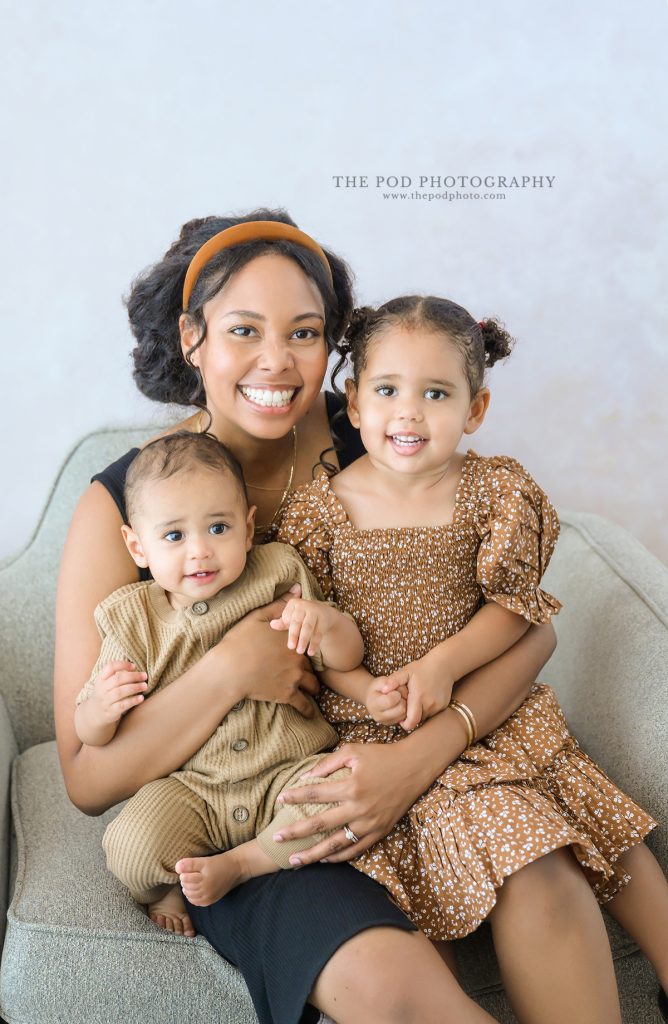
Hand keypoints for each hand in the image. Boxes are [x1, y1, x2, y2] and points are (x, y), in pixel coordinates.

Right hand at [87, 661, 147, 724]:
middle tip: (144, 676)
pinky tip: (141, 698)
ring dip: (135, 688)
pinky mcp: (110, 711)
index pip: (110, 667)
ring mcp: (105, 701)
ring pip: (120, 692)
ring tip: (145, 686)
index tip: (134, 666)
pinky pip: (122, 705)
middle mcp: (102, 689)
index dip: (123, 664)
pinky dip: (133, 701)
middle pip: (117, 679)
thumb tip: (135, 668)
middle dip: (133, 676)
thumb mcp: (106, 683)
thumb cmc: (105, 694)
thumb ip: (117, 675)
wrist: (94, 714)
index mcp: (101, 679)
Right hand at [216, 595, 319, 717]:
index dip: (306, 646)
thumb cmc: (238, 642)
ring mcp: (294, 677)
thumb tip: (298, 590)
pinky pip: (305, 705)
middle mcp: (297, 657)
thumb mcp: (257, 617)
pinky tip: (310, 713)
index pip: (307, 642)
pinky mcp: (287, 695)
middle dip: (310, 669)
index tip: (306, 650)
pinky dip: (308, 710)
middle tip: (307, 673)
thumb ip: (280, 605)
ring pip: (312, 685)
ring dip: (313, 688)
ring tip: (310, 690)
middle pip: (311, 665)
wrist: (228, 670)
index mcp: (292, 638)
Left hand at [269, 585, 337, 656]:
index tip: (284, 635)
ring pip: (308, 627)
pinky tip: (310, 652)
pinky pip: (318, 633)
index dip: (285, 626)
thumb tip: (272, 624)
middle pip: (297, 622)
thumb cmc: (302, 617)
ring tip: (299, 651)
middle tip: (291, 647)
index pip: (287, 616)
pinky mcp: (324, 619)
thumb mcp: (291, 619)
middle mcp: (305, 605)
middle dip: (293, 635)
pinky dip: (314, 644)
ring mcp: (315, 611)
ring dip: (303, 640)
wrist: (324, 613)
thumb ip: (282, 623)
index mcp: (293, 603)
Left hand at [271, 742, 420, 864]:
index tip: (279, 799)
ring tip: (294, 860)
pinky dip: (338, 857)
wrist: (414, 767)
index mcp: (351, 786)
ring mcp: (369, 823)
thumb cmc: (381, 755)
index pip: (314, 794)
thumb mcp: (353, 751)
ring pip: (336, 844)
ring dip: (313, 854)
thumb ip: (328, 763)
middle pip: (319, 825)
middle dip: (295, 833)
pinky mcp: (380, 831)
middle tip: (276, 839)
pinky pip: (355, 850)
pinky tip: (323, 859)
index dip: (294, 796)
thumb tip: (306, 777)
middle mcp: (358, 808)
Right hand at [365, 670, 408, 724]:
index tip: (395, 690)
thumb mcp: (379, 681)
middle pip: (401, 709)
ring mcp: (386, 722)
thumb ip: (386, 682)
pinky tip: (400, 704)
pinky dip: (406, 710)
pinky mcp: (393, 724)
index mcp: (373, 704)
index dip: (397, 693)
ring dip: (406, 705)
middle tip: (399, 693)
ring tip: (399, 699)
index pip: (391, 701)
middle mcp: (379, 716)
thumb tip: (392, 685)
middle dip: (403, 699)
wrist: (372, 699)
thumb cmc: (377, 688)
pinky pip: (406, 717)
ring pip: (405, 714)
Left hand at [398, 656, 454, 731]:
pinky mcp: (443, 706)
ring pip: (425, 717)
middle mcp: (430, 704)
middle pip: (417, 720)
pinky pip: (432, 713)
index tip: (400, 718)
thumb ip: (394, 681)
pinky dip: (427, 709)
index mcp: (419, 697)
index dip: (404, 723)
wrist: (444, 665)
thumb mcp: (406, 671)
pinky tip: (424, 698)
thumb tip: (383, 690)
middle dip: (410, 716)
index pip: (411, 722)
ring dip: (419, 713)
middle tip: (406, 705)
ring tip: (416, 699)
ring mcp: (438, 706)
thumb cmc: (422, 667)